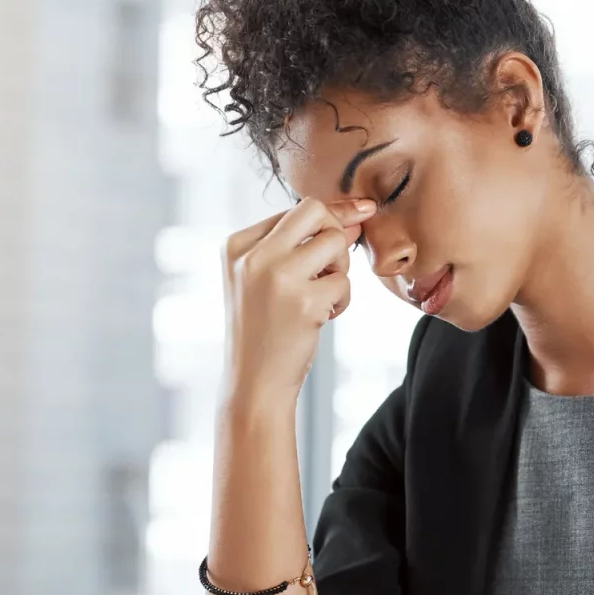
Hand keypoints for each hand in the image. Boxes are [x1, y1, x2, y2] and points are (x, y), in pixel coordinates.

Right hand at [222, 196, 373, 398]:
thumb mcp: (267, 280)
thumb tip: (356, 214)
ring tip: (321, 296)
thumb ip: (301, 244)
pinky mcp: (303, 301)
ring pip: (336, 242)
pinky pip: (345, 282)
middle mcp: (253, 255)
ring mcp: (277, 276)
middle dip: (336, 233)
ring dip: (340, 270)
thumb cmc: (265, 329)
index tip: (337, 241)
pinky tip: (321, 319)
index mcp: (236, 245)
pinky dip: (342, 301)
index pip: (293, 211)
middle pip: (316, 211)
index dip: (324, 224)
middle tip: (330, 267)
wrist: (254, 384)